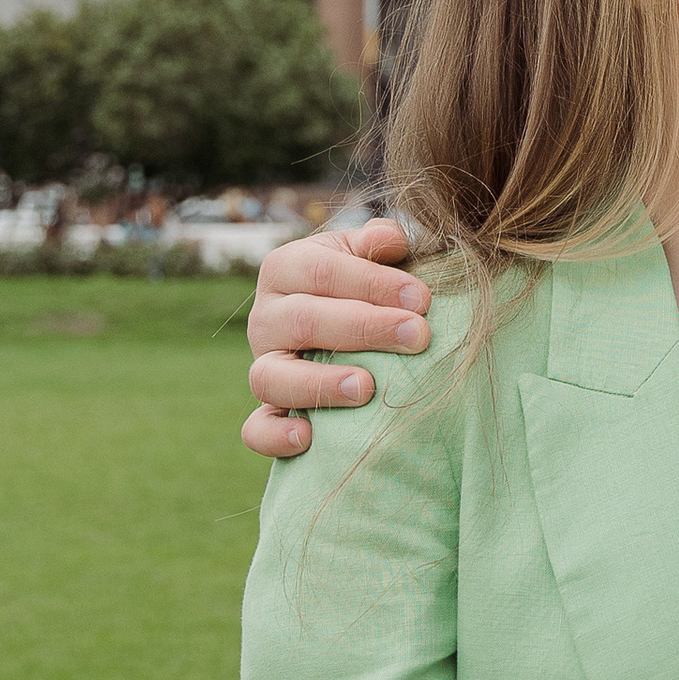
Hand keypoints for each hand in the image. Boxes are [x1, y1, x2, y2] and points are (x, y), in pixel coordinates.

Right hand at [240, 216, 427, 457]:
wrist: (341, 323)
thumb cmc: (363, 282)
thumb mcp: (367, 253)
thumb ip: (379, 241)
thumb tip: (390, 241)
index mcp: (284, 268)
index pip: (323, 272)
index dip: (373, 283)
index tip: (422, 298)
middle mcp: (265, 317)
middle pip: (303, 320)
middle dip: (365, 327)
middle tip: (418, 336)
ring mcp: (263, 364)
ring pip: (271, 376)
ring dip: (320, 384)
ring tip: (368, 387)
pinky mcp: (267, 409)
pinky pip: (256, 429)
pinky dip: (276, 435)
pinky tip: (310, 438)